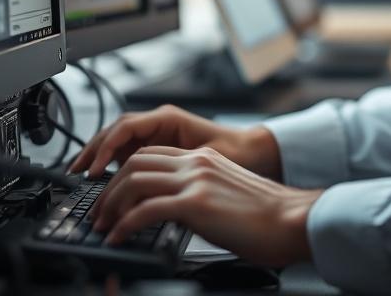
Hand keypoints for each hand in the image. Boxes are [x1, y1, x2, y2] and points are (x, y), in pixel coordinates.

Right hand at [67, 104, 281, 179]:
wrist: (252, 154)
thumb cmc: (235, 151)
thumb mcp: (204, 156)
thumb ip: (176, 162)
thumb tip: (149, 176)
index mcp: (167, 118)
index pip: (126, 127)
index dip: (107, 146)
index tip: (95, 168)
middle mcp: (158, 123)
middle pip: (114, 132)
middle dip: (92, 149)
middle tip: (75, 171)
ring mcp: (154, 135)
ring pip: (115, 141)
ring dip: (96, 155)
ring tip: (78, 173)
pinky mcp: (154, 149)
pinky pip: (125, 152)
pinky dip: (108, 163)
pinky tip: (98, 178)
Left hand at [90, 145, 321, 267]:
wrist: (292, 220)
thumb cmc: (267, 216)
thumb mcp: (226, 193)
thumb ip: (199, 193)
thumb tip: (175, 213)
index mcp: (203, 159)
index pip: (151, 154)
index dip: (124, 173)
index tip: (111, 196)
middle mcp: (196, 163)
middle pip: (135, 162)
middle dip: (109, 188)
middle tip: (98, 213)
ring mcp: (195, 180)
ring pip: (134, 180)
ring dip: (110, 205)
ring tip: (103, 226)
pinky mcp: (195, 204)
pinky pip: (145, 210)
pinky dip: (124, 224)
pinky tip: (118, 237)